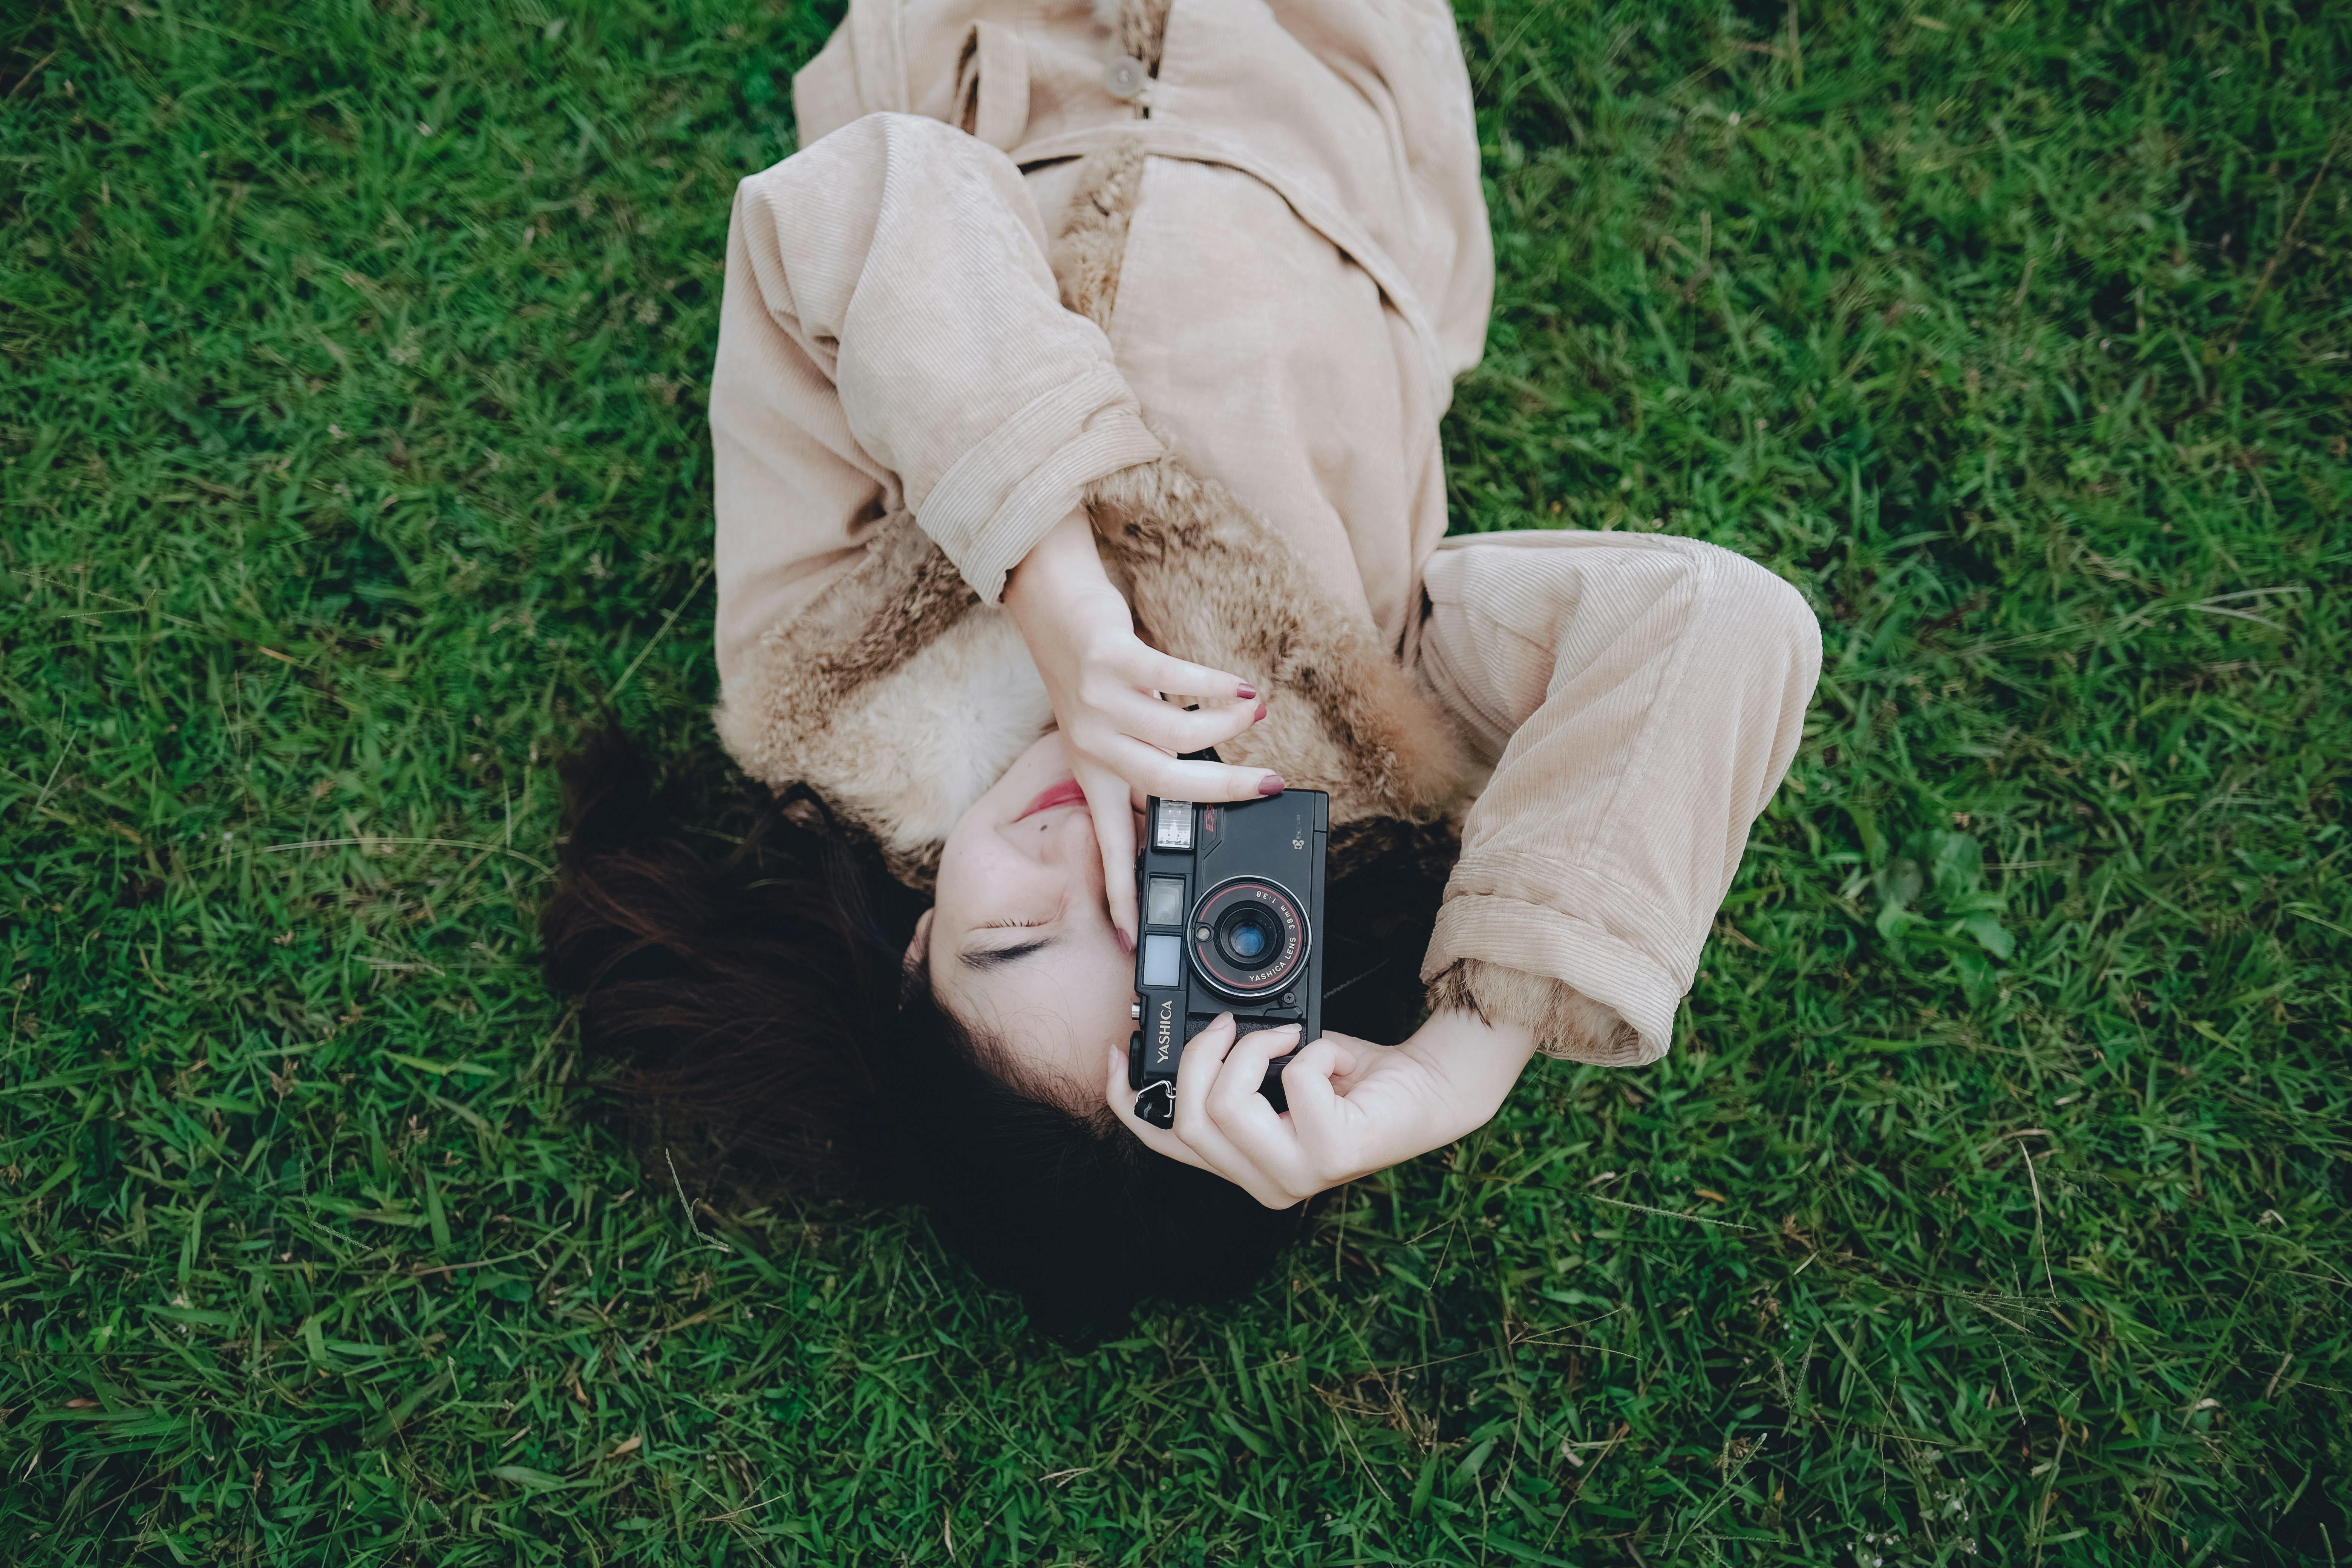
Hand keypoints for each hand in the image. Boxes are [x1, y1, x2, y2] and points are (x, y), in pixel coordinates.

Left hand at [1003, 507, 1277, 944]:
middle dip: (1223, 791)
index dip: (1122, 894)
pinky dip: (1216, 686)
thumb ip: (1138, 762)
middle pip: (1164, 786)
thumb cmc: (1089, 670)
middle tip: (1268, 786)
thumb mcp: (1102, 730)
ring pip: (1177, 732)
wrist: (1051, 603)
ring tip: (1254, 713)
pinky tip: (1242, 688)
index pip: (1109, 844)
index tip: (1135, 942)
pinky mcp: (1113, 658)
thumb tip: (1198, 792)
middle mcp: (1092, 744)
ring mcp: (1099, 701)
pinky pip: (1175, 680)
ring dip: (1227, 723)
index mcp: (1091, 772)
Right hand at [1105, 1010, 1540, 1208]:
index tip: (1121, 1050)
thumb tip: (1192, 1035)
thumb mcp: (1274, 1072)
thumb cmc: (1351, 1079)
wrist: (1427, 1086)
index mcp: (1239, 1163)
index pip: (1162, 1140)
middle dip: (1205, 1053)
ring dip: (1258, 1048)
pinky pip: (1293, 1083)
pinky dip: (1315, 1050)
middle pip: (1189, 1117)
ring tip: (1293, 1038)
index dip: (1127, 1097)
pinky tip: (1337, 1060)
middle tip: (1239, 1025)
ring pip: (1226, 1104)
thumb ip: (1229, 1071)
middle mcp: (1262, 1183)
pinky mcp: (1331, 1156)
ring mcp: (1296, 1177)